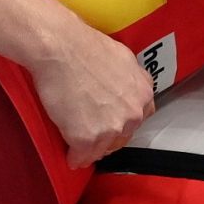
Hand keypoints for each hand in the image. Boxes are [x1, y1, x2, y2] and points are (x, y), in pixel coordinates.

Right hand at [26, 19, 154, 168]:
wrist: (60, 48)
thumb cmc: (84, 46)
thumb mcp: (122, 57)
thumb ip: (131, 79)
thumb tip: (125, 89)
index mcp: (143, 94)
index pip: (138, 120)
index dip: (122, 122)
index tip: (110, 123)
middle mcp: (132, 114)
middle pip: (121, 137)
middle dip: (107, 137)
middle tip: (92, 134)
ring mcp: (110, 128)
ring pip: (102, 149)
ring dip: (91, 149)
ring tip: (78, 147)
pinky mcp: (86, 138)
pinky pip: (81, 157)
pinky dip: (74, 157)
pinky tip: (70, 154)